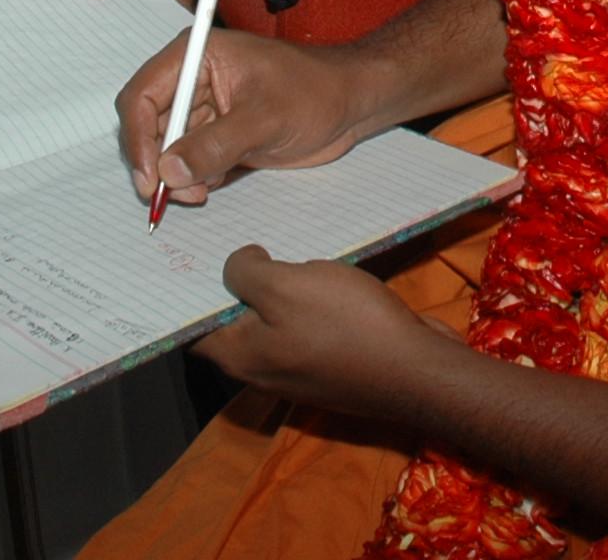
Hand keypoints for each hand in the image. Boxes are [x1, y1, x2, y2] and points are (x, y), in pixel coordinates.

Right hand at [119, 27, 379, 206]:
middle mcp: (191, 81)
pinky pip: (188, 163)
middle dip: (157, 164)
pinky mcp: (215, 136)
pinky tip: (213, 186)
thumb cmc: (316, 92)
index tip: (150, 177)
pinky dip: (192, 180)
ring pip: (166, 150)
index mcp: (196, 56)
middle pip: (148, 127)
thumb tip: (169, 170)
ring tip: (200, 193)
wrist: (349, 106)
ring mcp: (203, 110)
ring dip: (176, 177)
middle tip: (172, 196)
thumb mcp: (265, 118)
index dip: (137, 138)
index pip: (142, 96)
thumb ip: (215, 144)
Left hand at [193, 245, 461, 417]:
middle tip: (239, 236)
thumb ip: (246, 272)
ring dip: (278, 289)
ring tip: (282, 246)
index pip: (192, 328)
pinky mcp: (332, 364)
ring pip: (273, 321)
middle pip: (234, 322)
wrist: (417, 369)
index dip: (190, 291)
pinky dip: (308, 301)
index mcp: (239, 356)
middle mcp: (262, 371)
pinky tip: (321, 272)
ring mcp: (300, 371)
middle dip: (237, 282)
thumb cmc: (345, 324)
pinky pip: (307, 327)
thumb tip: (237, 266)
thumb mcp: (285, 285)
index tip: (193, 252)